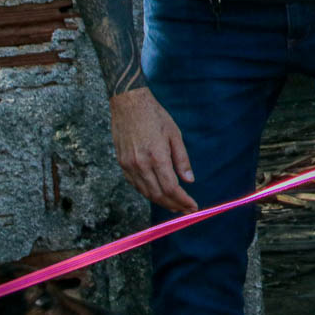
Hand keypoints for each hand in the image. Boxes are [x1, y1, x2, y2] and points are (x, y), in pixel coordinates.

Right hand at [110, 87, 196, 213]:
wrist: (129, 104)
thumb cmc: (155, 116)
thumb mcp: (175, 134)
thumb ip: (182, 159)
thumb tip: (189, 180)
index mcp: (156, 157)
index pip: (171, 188)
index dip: (182, 201)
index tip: (192, 207)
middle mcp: (140, 165)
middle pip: (158, 195)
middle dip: (174, 205)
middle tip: (186, 210)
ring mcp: (129, 166)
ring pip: (146, 193)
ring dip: (161, 202)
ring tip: (175, 205)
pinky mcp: (122, 164)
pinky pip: (135, 185)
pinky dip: (148, 192)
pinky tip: (158, 193)